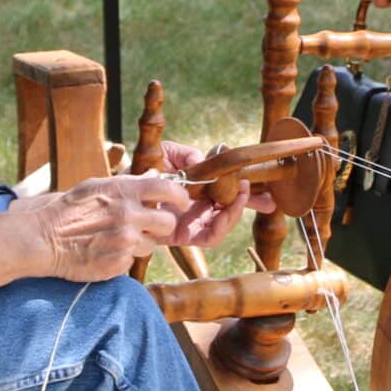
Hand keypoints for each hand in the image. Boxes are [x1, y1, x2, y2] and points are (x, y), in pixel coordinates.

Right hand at [38, 175, 206, 282]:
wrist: (43, 238)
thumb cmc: (68, 209)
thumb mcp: (97, 186)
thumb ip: (129, 183)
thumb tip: (155, 176)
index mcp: (124, 191)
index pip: (169, 189)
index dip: (180, 197)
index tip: (180, 203)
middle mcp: (129, 215)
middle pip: (167, 223)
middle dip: (160, 226)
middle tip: (147, 227)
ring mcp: (125, 241)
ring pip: (150, 245)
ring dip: (138, 244)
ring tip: (115, 240)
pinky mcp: (118, 264)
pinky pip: (132, 262)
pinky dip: (122, 259)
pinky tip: (105, 252)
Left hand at [155, 140, 274, 248]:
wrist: (121, 184)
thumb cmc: (144, 168)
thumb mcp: (169, 153)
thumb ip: (188, 155)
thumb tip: (204, 162)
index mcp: (198, 191)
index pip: (227, 193)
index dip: (246, 192)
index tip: (259, 182)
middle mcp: (197, 209)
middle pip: (231, 211)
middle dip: (252, 205)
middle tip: (269, 198)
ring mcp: (192, 223)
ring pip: (224, 225)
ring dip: (237, 211)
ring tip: (242, 193)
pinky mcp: (182, 235)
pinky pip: (209, 237)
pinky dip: (222, 224)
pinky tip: (227, 207)